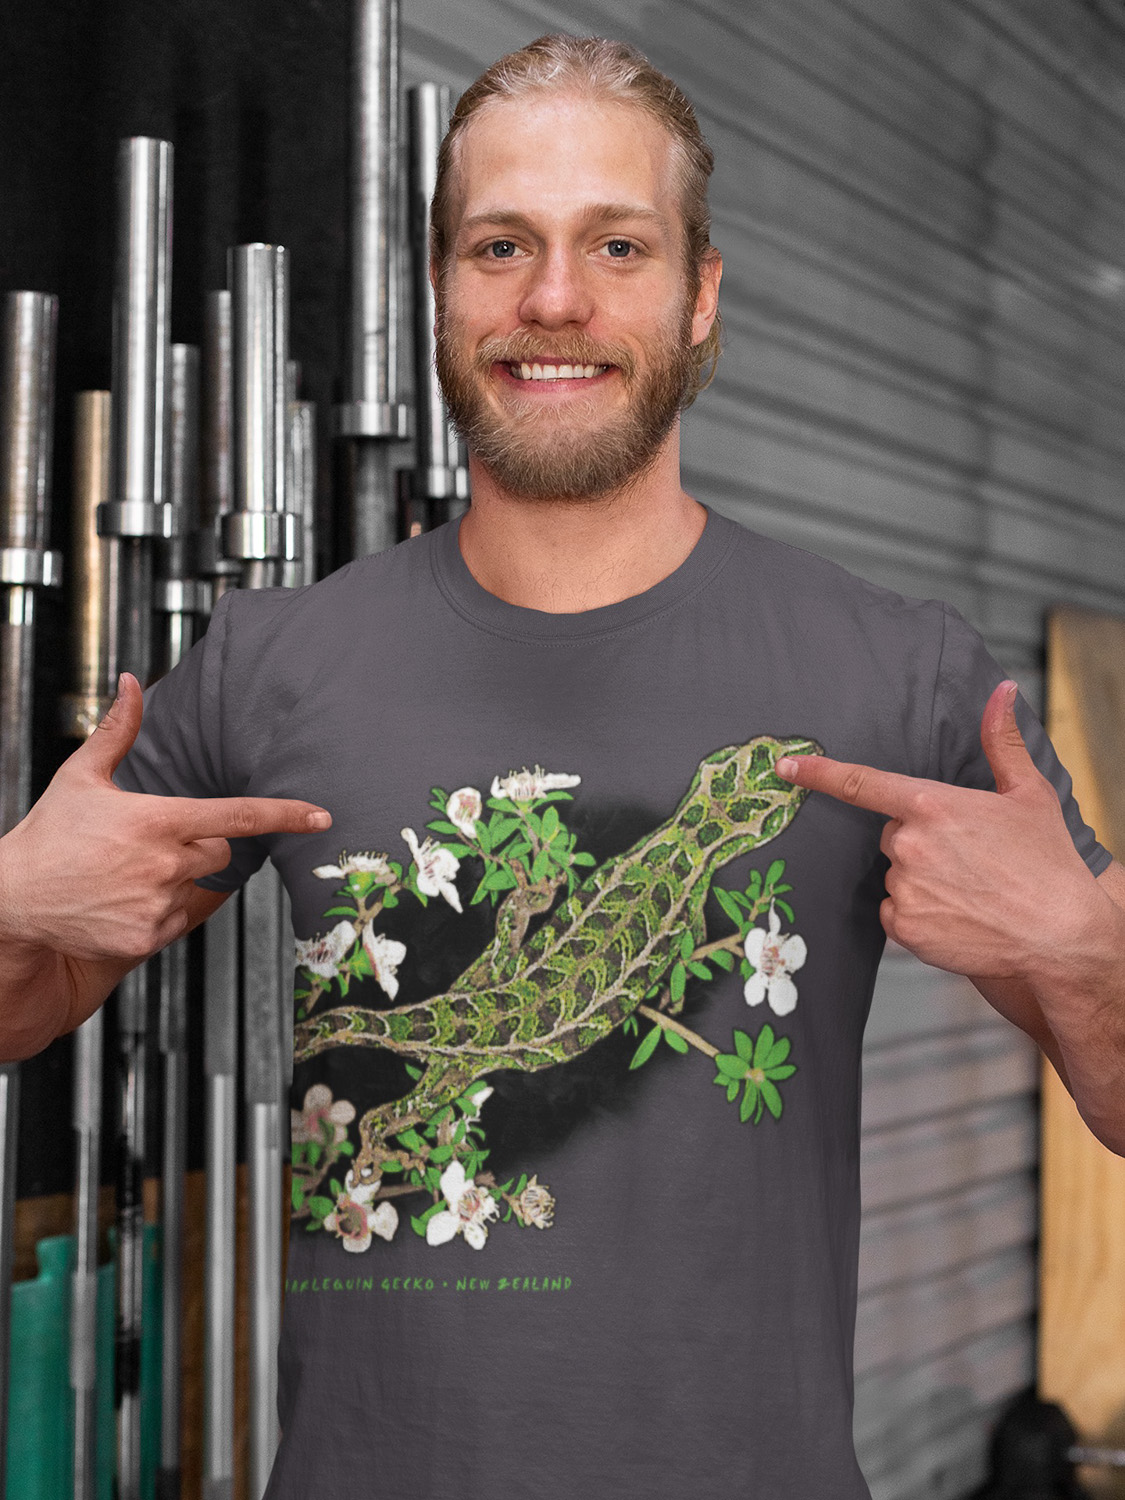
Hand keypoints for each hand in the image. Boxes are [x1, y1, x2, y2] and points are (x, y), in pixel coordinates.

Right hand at [0, 672, 331, 962]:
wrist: (11, 899)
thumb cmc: (48, 835)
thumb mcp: (81, 777)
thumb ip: (117, 730)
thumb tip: (132, 683)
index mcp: (157, 820)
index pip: (239, 816)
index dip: (286, 815)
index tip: (321, 816)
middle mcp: (164, 864)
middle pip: (222, 852)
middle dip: (201, 846)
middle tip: (152, 846)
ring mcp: (158, 904)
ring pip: (202, 887)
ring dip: (178, 879)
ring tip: (129, 874)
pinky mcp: (148, 938)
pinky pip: (180, 919)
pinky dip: (161, 910)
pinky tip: (125, 900)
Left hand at [774, 680, 1100, 980]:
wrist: (1060, 936)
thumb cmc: (1048, 864)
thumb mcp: (1028, 794)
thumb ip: (1001, 740)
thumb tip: (1003, 692)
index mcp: (932, 805)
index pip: (861, 783)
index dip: (818, 773)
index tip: (785, 766)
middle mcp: (909, 844)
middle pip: (890, 834)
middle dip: (917, 842)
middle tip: (965, 858)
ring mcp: (903, 887)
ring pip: (894, 874)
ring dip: (919, 880)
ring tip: (968, 890)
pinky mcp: (903, 927)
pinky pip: (893, 912)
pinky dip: (917, 914)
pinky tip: (955, 915)